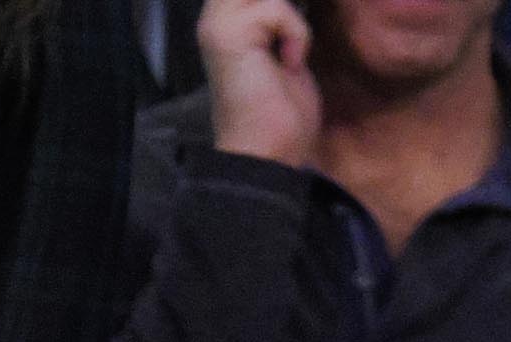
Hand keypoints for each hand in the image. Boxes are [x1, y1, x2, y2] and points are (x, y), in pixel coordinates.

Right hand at [199, 0, 320, 169]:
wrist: (270, 157)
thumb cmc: (280, 116)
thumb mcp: (287, 47)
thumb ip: (282, 18)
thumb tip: (294, 2)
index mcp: (227, 21)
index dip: (278, 6)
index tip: (290, 33)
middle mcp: (215, 19)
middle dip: (281, 10)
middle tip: (289, 45)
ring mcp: (218, 26)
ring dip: (290, 19)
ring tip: (290, 56)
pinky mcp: (228, 35)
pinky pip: (276, 8)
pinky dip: (296, 35)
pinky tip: (289, 65)